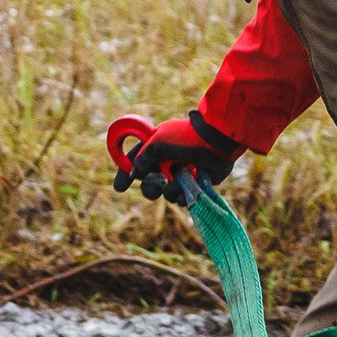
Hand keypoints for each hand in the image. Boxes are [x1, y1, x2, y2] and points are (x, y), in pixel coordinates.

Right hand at [108, 110, 242, 202]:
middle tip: (158, 185)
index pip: (135, 163)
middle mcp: (167, 163)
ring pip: (165, 193)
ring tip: (178, 183)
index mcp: (155, 149)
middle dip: (150, 188)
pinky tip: (187, 190)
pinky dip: (182, 197)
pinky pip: (181, 198)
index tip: (120, 188)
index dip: (126, 175)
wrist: (215, 143)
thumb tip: (135, 172)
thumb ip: (142, 157)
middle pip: (149, 183)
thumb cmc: (186, 138)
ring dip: (169, 191)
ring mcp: (181, 175)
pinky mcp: (194, 184)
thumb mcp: (158, 142)